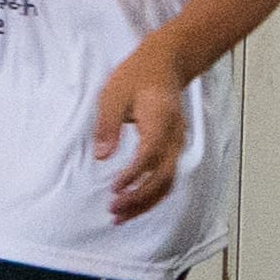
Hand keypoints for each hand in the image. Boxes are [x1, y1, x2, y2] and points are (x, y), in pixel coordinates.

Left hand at [90, 42, 192, 224]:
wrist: (166, 63)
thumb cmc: (138, 76)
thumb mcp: (114, 94)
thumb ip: (108, 126)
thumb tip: (102, 156)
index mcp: (161, 120)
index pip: (151, 155)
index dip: (134, 175)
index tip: (115, 187)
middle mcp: (174, 136)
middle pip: (164, 176)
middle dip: (140, 198)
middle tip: (114, 210)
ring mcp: (177, 143)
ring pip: (168, 182)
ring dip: (146, 202)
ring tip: (121, 216)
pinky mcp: (173, 148)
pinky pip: (167, 177)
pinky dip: (152, 195)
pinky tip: (134, 204)